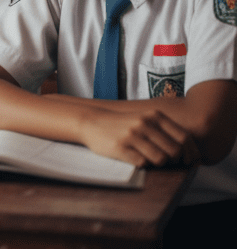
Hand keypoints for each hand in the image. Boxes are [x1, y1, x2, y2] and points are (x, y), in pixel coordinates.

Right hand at [81, 107, 197, 166]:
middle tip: (168, 162)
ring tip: (150, 159)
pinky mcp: (121, 148)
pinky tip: (135, 158)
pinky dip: (143, 164)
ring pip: (161, 159)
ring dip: (159, 164)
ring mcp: (132, 135)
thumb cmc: (122, 123)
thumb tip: (190, 152)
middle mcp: (144, 124)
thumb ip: (164, 130)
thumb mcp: (144, 119)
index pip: (184, 138)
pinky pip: (143, 163)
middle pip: (175, 151)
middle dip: (175, 161)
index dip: (191, 153)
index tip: (189, 161)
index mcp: (153, 116)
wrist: (90, 121)